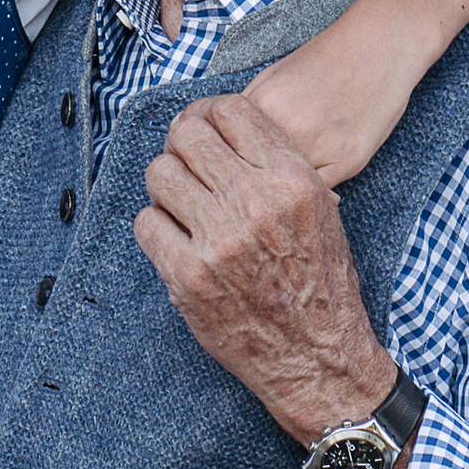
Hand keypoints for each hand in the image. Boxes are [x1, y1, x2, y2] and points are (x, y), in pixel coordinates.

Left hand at [135, 91, 397, 451]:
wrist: (319, 357)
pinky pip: (146, 222)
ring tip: (183, 208)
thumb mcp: (320, 209)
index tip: (203, 130)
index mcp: (291, 179)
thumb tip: (221, 125)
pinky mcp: (188, 275)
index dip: (208, 115)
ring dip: (166, 188)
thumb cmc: (321, 284)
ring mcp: (218, 240)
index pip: (229, 110)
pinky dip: (156, 228)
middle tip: (186, 168)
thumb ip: (276, 164)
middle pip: (186, 135)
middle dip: (182, 147)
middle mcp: (254, 202)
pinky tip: (177, 241)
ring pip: (159, 174)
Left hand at [237, 0, 436, 187]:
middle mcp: (289, 127)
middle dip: (252, 179)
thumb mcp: (274, 74)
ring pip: (287, 188)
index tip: (228, 168)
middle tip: (252, 184)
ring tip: (279, 189)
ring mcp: (321, 147)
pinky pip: (318, 192)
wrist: (379, 44)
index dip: (226, 161)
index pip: (228, 148)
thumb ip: (248, 109)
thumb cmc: (327, 57)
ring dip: (280, 191)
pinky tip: (304, 189)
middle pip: (257, 173)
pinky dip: (309, 194)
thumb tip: (222, 139)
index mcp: (264, 104)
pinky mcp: (350, 160)